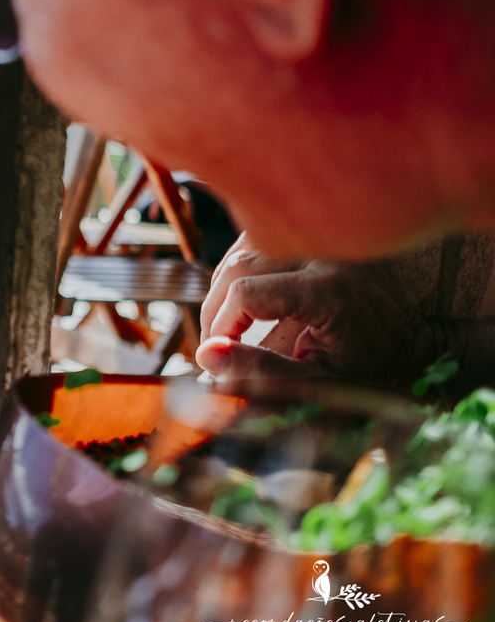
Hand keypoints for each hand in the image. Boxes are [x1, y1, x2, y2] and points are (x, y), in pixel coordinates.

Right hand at [196, 234, 426, 385]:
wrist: (415, 346)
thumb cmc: (372, 371)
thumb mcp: (320, 383)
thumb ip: (263, 372)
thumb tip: (206, 355)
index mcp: (331, 291)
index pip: (247, 293)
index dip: (221, 327)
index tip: (219, 357)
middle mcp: (326, 256)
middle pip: (239, 266)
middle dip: (215, 310)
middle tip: (215, 347)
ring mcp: (322, 242)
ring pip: (243, 250)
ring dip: (223, 289)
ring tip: (226, 327)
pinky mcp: (317, 238)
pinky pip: (259, 245)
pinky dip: (239, 274)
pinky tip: (240, 303)